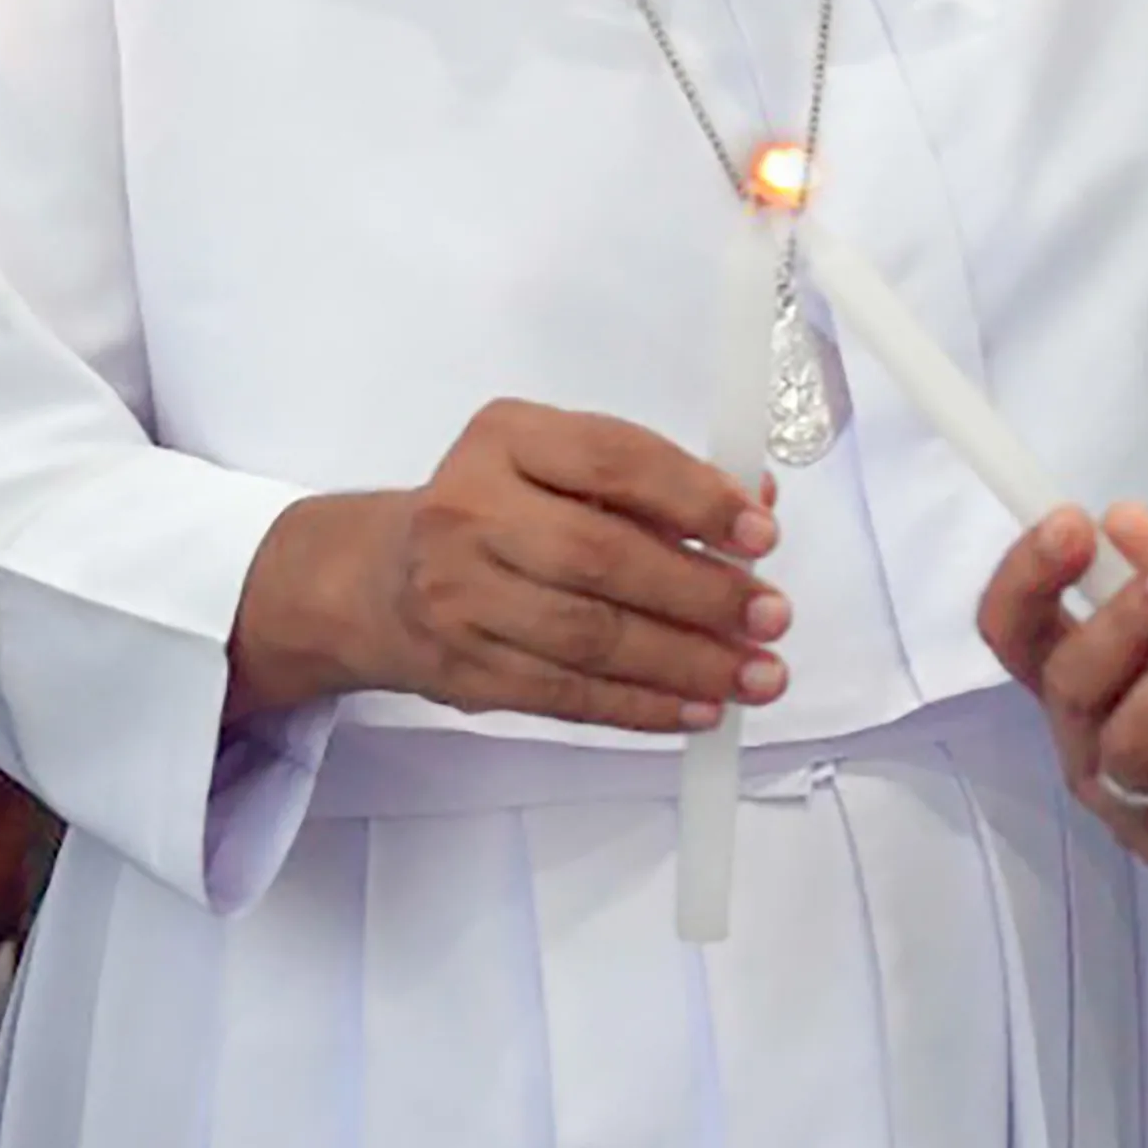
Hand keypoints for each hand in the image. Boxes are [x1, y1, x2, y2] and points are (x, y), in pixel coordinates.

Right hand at [222, 401, 788, 729]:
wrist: (376, 579)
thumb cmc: (494, 511)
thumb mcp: (557, 465)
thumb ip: (653, 483)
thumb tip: (755, 511)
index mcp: (504, 439)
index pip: (610, 459)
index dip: (693, 498)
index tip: (760, 534)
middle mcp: (469, 510)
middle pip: (600, 558)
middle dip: (699, 594)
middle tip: (771, 617)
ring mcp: (460, 596)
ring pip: (588, 639)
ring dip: (685, 663)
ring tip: (755, 675)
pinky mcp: (465, 668)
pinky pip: (567, 695)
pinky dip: (642, 706)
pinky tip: (698, 708)